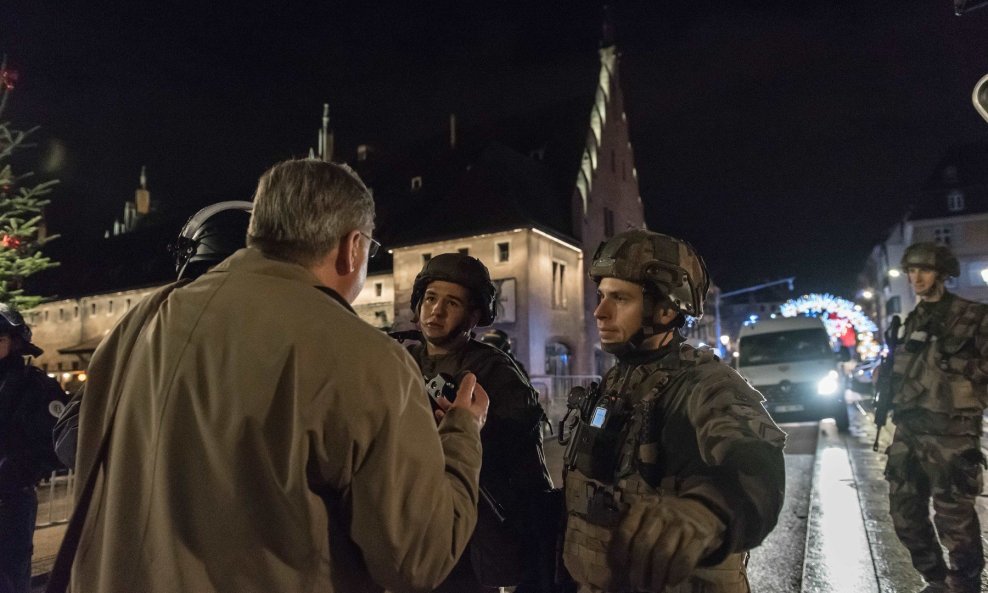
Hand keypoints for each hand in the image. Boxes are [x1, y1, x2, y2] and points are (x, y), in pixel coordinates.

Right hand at [436, 372, 488, 430]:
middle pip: (469, 405)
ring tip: (440, 401)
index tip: (472, 383)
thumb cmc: (462, 421)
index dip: (477, 389)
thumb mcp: (463, 400)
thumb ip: (466, 387)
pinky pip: (451, 421)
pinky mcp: (457, 432)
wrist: (455, 441)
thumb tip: (471, 376)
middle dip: (459, 396)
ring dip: (450, 405)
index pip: (483, 397)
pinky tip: (438, 413)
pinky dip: (445, 416)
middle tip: (453, 391)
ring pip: (459, 412)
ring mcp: (466, 426)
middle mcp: (475, 419)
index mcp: (480, 410)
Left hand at [610, 497, 724, 591]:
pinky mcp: (700, 535)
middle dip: (639, 569)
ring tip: (654, 587)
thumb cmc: (665, 524)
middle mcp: (661, 511)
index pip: (626, 530)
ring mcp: (681, 522)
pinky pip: (685, 558)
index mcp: (643, 507)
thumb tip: (615, 563)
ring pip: (663, 552)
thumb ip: (631, 536)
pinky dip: (676, 574)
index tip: (622, 567)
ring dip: (656, 575)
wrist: (701, 512)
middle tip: (639, 585)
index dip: (621, 551)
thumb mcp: (647, 520)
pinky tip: (671, 582)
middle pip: (644, 543)